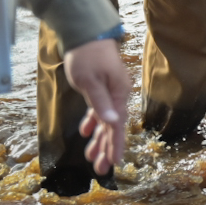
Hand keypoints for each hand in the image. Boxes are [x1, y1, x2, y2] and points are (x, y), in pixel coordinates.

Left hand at [64, 39, 129, 174]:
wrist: (87, 35)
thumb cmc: (87, 57)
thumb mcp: (90, 82)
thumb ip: (101, 104)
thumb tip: (113, 123)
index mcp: (119, 94)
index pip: (118, 125)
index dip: (116, 145)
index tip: (115, 163)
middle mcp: (118, 95)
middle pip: (114, 126)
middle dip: (107, 147)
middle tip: (101, 168)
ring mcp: (111, 92)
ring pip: (106, 120)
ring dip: (99, 138)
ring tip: (92, 156)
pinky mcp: (102, 88)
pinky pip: (100, 111)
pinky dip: (93, 122)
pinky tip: (86, 133)